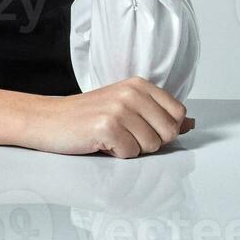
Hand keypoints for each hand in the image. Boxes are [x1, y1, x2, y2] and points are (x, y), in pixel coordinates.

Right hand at [26, 76, 193, 157]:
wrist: (48, 120)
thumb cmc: (87, 116)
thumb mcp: (127, 107)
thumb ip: (159, 115)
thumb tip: (191, 123)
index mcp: (140, 85)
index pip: (178, 114)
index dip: (164, 130)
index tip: (143, 129)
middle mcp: (133, 93)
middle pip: (168, 133)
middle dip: (149, 143)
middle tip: (125, 136)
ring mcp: (120, 109)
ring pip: (150, 146)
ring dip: (131, 150)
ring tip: (111, 138)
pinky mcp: (107, 127)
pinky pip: (130, 154)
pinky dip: (116, 155)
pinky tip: (101, 143)